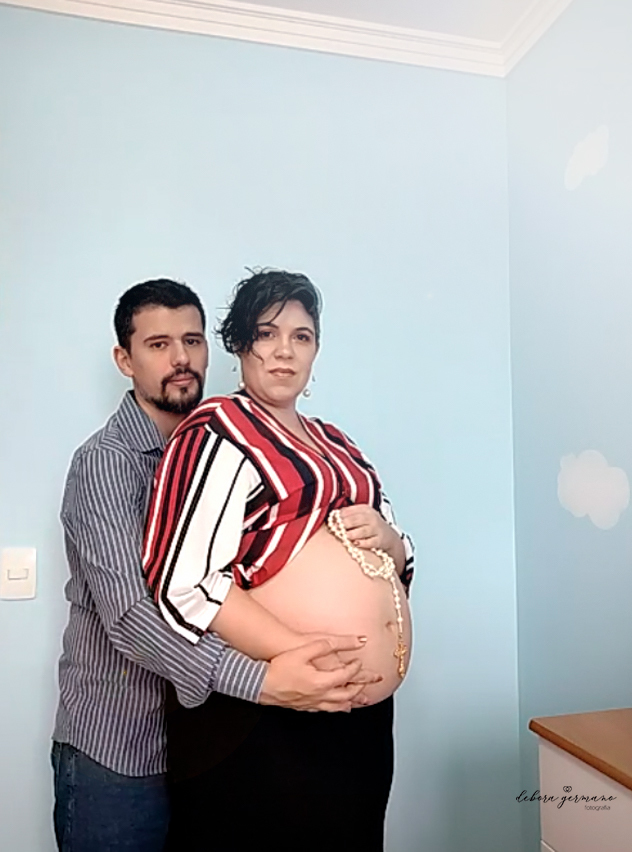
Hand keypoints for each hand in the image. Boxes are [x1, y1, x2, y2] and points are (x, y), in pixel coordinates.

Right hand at [259, 636, 381, 711]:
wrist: (260, 683)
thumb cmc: (280, 666)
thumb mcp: (303, 650)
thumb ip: (327, 645)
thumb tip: (352, 642)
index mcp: (322, 682)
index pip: (346, 675)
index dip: (355, 668)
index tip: (359, 662)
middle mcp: (320, 695)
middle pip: (347, 694)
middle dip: (360, 687)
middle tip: (370, 682)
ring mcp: (312, 703)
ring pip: (338, 706)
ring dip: (352, 701)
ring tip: (361, 699)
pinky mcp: (304, 707)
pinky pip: (326, 710)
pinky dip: (337, 708)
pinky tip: (338, 707)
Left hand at [338, 504, 400, 555]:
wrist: (388, 536)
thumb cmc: (369, 526)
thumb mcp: (361, 516)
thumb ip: (348, 515)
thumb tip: (333, 516)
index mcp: (365, 509)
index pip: (350, 511)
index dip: (340, 516)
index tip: (332, 521)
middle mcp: (372, 517)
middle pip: (356, 520)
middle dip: (345, 524)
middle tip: (336, 529)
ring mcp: (377, 529)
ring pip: (363, 531)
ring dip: (353, 533)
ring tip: (345, 536)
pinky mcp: (380, 540)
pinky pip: (371, 542)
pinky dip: (363, 543)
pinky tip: (356, 543)